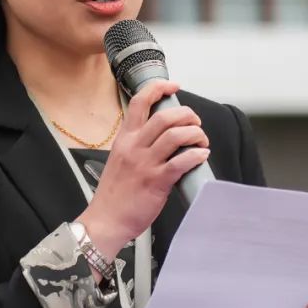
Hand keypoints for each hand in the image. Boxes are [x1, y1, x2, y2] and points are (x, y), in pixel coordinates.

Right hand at [78, 79, 209, 260]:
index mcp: (124, 139)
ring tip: (201, 140)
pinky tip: (201, 156)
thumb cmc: (114, 195)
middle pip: (164, 116)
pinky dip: (196, 155)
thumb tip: (163, 138)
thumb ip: (137, 146)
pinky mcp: (156, 182)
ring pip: (175, 135)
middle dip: (187, 114)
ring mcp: (144, 164)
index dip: (158, 88)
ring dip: (195, 133)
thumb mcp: (119, 160)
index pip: (139, 103)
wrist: (105, 221)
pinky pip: (181, 162)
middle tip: (195, 122)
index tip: (173, 86)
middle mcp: (133, 147)